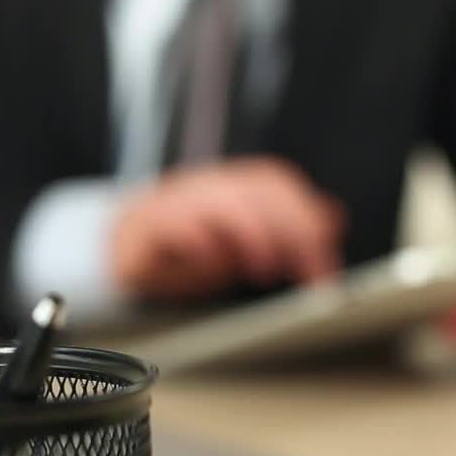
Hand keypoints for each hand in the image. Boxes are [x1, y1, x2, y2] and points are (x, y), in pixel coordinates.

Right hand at [110, 157, 345, 300]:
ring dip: (252, 234)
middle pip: (259, 190)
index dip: (308, 220)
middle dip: (292, 229)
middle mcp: (209, 185)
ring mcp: (179, 200)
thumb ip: (284, 228)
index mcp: (233, 184)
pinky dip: (202, 247)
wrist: (123, 245)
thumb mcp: (243, 239)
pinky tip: (213, 269)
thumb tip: (332, 219)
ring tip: (264, 268)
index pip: (279, 187)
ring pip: (224, 201)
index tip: (324, 267)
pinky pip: (179, 225)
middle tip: (306, 271)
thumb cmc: (188, 244)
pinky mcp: (150, 225)